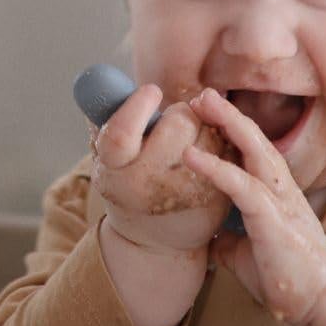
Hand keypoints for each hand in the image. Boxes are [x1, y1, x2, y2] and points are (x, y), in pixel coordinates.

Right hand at [91, 84, 232, 256]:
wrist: (158, 244)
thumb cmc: (131, 189)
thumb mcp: (108, 163)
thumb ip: (104, 123)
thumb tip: (98, 80)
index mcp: (114, 173)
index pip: (120, 134)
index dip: (137, 106)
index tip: (151, 91)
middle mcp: (149, 185)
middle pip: (177, 122)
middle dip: (178, 114)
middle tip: (172, 125)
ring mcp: (187, 192)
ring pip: (208, 130)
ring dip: (202, 127)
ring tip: (188, 147)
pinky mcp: (217, 196)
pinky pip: (228, 147)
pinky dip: (220, 144)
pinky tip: (208, 160)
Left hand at [182, 86, 325, 325]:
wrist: (315, 303)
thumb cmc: (283, 276)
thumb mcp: (244, 253)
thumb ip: (227, 239)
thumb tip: (205, 237)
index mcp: (274, 194)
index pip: (253, 151)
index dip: (230, 130)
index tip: (204, 113)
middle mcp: (281, 190)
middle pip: (256, 140)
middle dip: (229, 114)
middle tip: (202, 93)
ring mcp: (281, 203)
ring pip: (256, 152)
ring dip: (228, 125)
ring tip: (200, 104)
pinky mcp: (274, 222)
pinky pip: (243, 188)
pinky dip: (216, 168)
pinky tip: (191, 156)